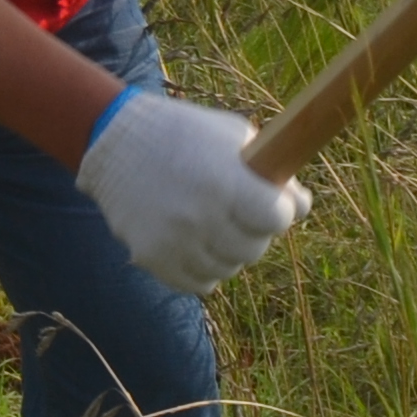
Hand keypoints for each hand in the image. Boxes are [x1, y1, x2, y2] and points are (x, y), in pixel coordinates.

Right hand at [72, 89, 308, 293]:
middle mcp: (202, 217)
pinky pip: (198, 284)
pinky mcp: (152, 259)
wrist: (114, 140)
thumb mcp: (232, 136)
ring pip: (228, 270)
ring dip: (226, 252)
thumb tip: (302, 207)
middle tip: (235, 212)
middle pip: (255, 249)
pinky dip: (202, 269)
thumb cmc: (183, 133)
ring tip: (211, 225)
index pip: (278, 219)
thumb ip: (271, 170)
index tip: (266, 203)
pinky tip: (195, 244)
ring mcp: (175, 242)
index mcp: (226, 182)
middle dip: (252, 231)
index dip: (276, 211)